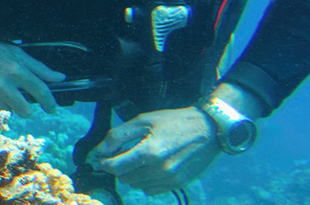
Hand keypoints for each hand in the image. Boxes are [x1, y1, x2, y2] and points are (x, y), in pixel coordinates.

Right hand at [0, 34, 64, 116]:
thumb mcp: (14, 52)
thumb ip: (38, 67)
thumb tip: (61, 78)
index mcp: (15, 68)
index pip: (40, 90)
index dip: (50, 102)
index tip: (53, 109)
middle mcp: (3, 82)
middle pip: (25, 110)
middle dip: (26, 110)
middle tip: (22, 106)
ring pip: (6, 112)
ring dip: (5, 107)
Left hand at [91, 107, 218, 193]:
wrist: (209, 129)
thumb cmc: (175, 121)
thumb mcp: (144, 120)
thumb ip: (118, 136)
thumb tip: (99, 150)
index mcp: (149, 152)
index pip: (115, 167)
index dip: (105, 162)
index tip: (104, 157)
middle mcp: (160, 169)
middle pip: (125, 178)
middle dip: (120, 166)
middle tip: (126, 153)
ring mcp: (170, 179)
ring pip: (137, 185)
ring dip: (134, 174)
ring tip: (142, 159)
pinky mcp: (179, 184)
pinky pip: (152, 190)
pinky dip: (147, 181)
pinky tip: (153, 167)